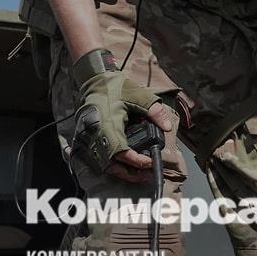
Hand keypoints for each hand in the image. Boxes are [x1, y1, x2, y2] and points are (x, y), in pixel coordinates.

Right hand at [71, 50, 176, 182]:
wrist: (95, 80)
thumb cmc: (115, 87)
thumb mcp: (138, 95)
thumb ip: (154, 111)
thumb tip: (168, 127)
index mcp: (108, 125)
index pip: (121, 151)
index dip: (136, 161)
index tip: (149, 162)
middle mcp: (97, 135)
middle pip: (111, 164)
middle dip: (130, 173)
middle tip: (147, 174)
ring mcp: (90, 138)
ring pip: (104, 164)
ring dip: (121, 171)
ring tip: (138, 173)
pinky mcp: (88, 139)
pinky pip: (99, 158)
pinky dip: (112, 164)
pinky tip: (125, 165)